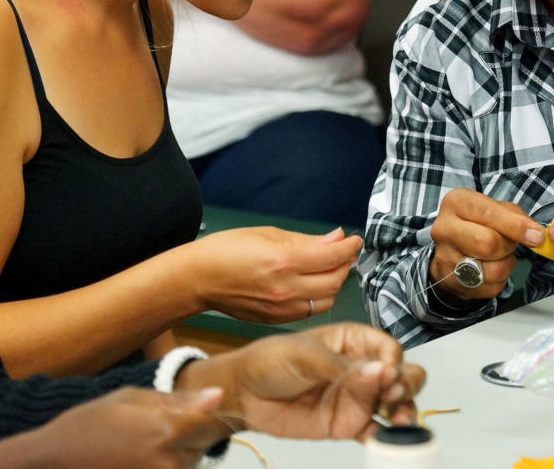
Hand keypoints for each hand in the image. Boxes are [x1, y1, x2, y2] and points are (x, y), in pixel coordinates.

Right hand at [0, 387, 230, 468]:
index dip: (201, 414)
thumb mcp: (129, 398)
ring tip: (141, 447)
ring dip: (175, 455)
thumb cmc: (88, 423)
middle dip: (186, 436)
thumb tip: (219, 395)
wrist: (51, 462)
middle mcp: (168, 462)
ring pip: (188, 464)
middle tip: (152, 430)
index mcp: (165, 431)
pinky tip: (137, 459)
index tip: (188, 411)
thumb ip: (177, 399)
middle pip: (200, 446)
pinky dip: (163, 466)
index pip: (210, 422)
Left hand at [176, 323, 425, 441]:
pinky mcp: (349, 423)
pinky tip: (386, 438)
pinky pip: (375, 430)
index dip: (393, 360)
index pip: (388, 348)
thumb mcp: (305, 355)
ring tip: (396, 419)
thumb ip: (341, 366)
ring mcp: (357, 397)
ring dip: (404, 409)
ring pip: (396, 402)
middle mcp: (361, 368)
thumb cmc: (271, 360)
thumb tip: (378, 370)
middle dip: (405, 384)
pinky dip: (386, 436)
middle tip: (391, 395)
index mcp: (353, 341)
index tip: (386, 372)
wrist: (245, 394)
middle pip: (401, 373)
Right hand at [186, 226, 361, 323]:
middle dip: (345, 264)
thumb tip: (336, 238)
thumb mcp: (267, 234)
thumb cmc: (226, 250)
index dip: (349, 247)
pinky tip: (312, 284)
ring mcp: (281, 308)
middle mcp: (285, 288)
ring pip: (326, 300)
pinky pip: (310, 310)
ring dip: (334, 283)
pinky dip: (318, 297)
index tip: (355, 240)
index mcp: (283, 261)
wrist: (198, 279)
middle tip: (343, 253)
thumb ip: (305, 240)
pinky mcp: (276, 320)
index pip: (332, 256)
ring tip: (328, 268)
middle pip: (335, 281)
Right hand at [429, 188, 543, 303]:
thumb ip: (515, 216)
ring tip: (500, 256)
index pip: (489, 215)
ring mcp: (444, 258)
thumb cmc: (477, 222)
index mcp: (456, 203)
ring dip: (506, 265)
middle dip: (508, 246)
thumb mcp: (494, 208)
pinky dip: (500, 280)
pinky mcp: (451, 282)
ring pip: (491, 270)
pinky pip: (490, 288)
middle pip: (488, 243)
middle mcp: (444, 229)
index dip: (516, 227)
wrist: (450, 249)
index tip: (537, 236)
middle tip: (511, 244)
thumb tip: (535, 234)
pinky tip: (491, 269)